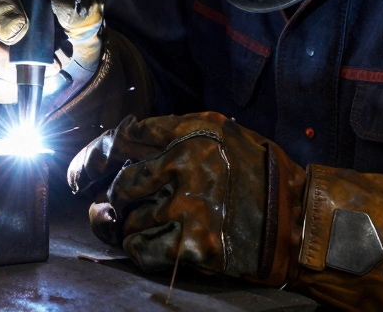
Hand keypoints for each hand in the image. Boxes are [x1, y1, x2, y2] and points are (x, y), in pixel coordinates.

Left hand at [69, 113, 382, 311]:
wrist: (303, 221)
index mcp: (191, 132)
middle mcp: (186, 163)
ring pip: (127, 220)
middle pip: (121, 184)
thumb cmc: (260, 177)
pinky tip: (158, 246)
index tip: (79, 175)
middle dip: (117, 201)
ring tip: (155, 227)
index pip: (122, 137)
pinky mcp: (192, 244)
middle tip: (121, 211)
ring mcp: (188, 205)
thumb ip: (171, 135)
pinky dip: (141, 250)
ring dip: (132, 228)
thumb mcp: (220, 135)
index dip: (92, 158)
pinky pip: (140, 249)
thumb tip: (116, 147)